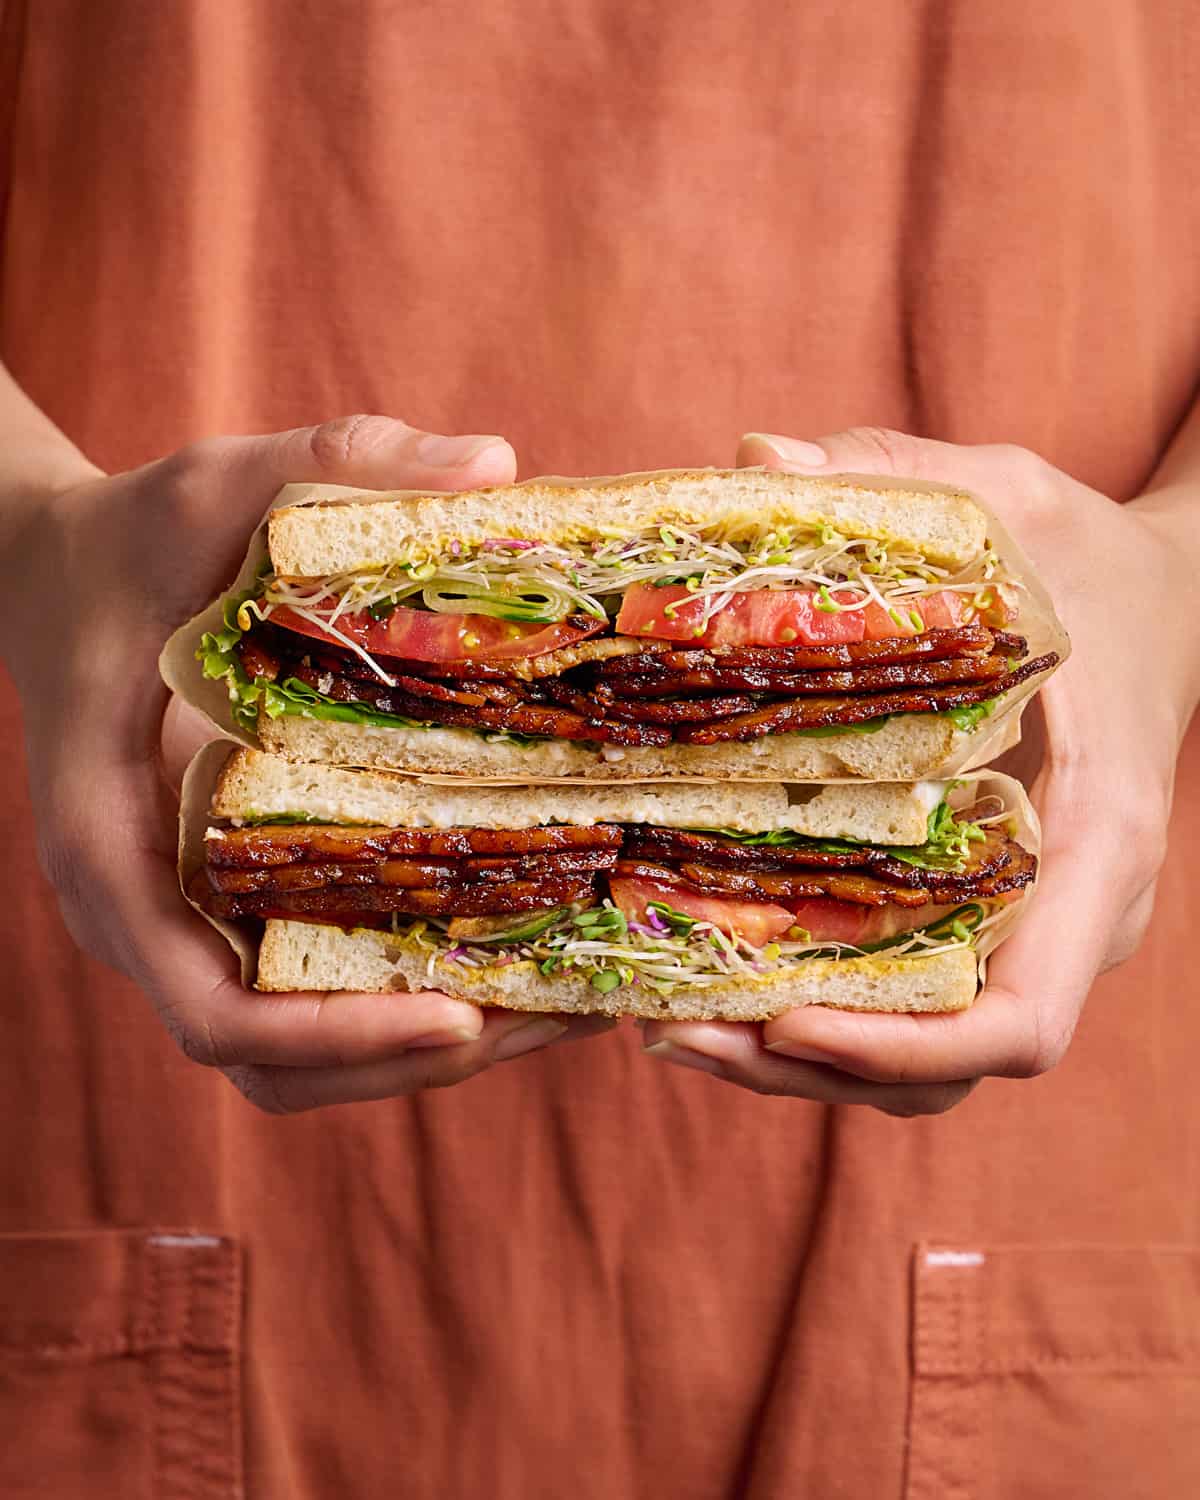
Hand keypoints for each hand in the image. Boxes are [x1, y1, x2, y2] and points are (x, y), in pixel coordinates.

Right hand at [2, 412, 612, 1111]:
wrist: (54, 573)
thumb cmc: (128, 537)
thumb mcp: (215, 479)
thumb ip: (336, 459)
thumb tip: (498, 463)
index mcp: (113, 843)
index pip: (213, 1009)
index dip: (336, 1037)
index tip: (460, 1015)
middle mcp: (141, 911)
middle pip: (274, 1065)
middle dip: (410, 1060)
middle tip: (558, 1017)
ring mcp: (177, 920)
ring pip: (292, 1056)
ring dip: (415, 1054)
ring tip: (557, 1009)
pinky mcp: (217, 904)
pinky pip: (301, 994)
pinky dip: (390, 1005)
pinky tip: (501, 959)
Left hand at [643, 425, 1199, 1114]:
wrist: (1169, 601)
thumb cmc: (1093, 561)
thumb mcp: (1012, 497)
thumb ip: (897, 474)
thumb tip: (756, 459)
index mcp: (1096, 839)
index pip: (1026, 1018)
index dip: (902, 1045)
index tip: (783, 1021)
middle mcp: (1073, 914)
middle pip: (945, 1065)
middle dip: (809, 1068)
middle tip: (670, 1032)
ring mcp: (1039, 929)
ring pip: (925, 1059)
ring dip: (801, 1064)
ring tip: (670, 1027)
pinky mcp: (998, 916)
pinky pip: (917, 1006)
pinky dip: (827, 1018)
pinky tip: (723, 982)